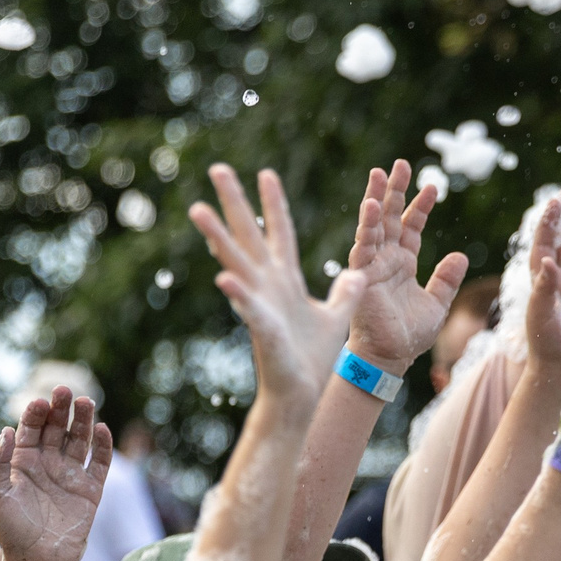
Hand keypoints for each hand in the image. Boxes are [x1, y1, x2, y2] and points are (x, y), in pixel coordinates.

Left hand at [0, 386, 113, 560]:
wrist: (39, 560)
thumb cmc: (11, 530)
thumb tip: (6, 431)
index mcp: (22, 463)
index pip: (30, 429)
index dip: (35, 414)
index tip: (40, 402)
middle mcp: (47, 465)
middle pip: (57, 429)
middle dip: (60, 409)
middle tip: (64, 391)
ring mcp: (70, 476)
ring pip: (80, 440)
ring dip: (83, 420)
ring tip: (86, 402)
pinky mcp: (91, 489)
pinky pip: (100, 463)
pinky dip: (104, 447)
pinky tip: (103, 430)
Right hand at [191, 165, 367, 408]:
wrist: (302, 392)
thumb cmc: (312, 356)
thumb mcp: (335, 316)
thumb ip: (346, 293)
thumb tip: (360, 273)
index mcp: (286, 279)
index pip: (280, 232)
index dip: (274, 204)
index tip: (266, 173)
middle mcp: (268, 285)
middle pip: (250, 235)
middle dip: (236, 202)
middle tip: (218, 168)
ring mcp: (261, 303)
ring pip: (237, 263)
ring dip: (219, 236)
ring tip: (199, 209)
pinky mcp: (262, 328)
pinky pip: (247, 307)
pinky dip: (238, 293)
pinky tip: (224, 277)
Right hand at [343, 160, 467, 373]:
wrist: (389, 359)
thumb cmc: (408, 336)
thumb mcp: (438, 304)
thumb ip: (447, 280)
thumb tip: (460, 255)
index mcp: (404, 264)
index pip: (412, 227)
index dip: (421, 206)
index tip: (433, 186)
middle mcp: (386, 260)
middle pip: (390, 217)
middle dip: (395, 191)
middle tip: (400, 164)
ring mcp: (373, 265)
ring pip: (374, 225)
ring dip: (376, 198)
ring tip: (379, 172)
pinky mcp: (362, 275)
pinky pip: (364, 246)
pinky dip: (366, 226)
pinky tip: (369, 205)